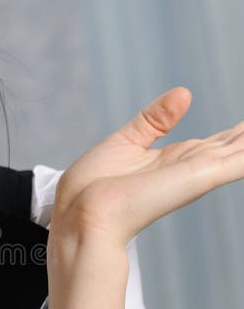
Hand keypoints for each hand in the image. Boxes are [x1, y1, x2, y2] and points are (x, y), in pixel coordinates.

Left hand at [51, 86, 243, 247]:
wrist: (82, 214)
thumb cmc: (92, 186)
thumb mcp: (127, 141)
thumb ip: (156, 119)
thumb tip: (185, 94)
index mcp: (175, 161)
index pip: (219, 143)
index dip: (240, 132)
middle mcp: (192, 167)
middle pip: (238, 145)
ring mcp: (200, 172)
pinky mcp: (202, 175)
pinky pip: (243, 159)